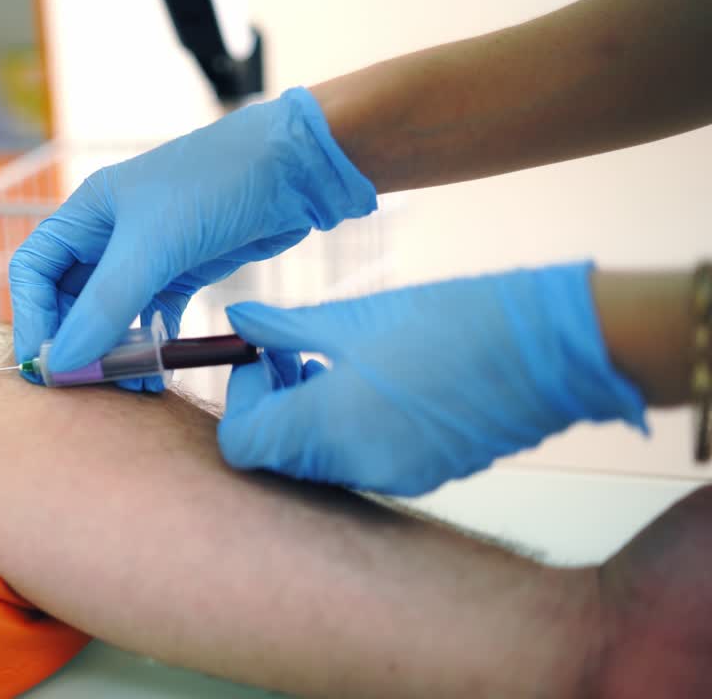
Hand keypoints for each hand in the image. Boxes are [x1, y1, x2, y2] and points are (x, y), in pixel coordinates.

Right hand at [8, 87, 376, 388]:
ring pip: (111, 316)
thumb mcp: (154, 245)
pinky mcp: (182, 274)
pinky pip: (151, 321)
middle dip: (73, 343)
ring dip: (112, 353)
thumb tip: (61, 362)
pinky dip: (149, 348)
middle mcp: (110, 235)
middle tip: (83, 385)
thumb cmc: (216, 182)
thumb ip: (107, 306)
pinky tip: (156, 374)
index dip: (30, 317)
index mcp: (87, 213)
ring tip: (126, 385)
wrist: (295, 168)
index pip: (34, 271)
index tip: (42, 364)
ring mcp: (147, 256)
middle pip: (69, 299)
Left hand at [218, 263, 647, 495]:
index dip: (241, 400)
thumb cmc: (456, 321)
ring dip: (307, 418)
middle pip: (277, 456)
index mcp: (331, 425)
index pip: (242, 444)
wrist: (556, 352)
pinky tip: (372, 385)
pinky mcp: (424, 477)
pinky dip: (346, 431)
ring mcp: (394, 479)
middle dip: (271, 407)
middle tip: (293, 356)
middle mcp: (357, 466)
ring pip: (316, 463)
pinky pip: (360, 463)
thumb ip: (287, 328)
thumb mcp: (356, 317)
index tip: (262, 358)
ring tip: (333, 364)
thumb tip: (239, 322)